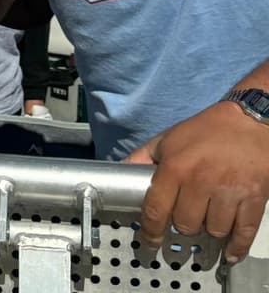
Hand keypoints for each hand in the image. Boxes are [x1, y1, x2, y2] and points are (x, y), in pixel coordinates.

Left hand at [126, 100, 268, 262]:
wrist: (250, 123)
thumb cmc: (205, 131)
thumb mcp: (167, 140)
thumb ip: (141, 158)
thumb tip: (119, 172)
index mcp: (175, 167)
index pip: (156, 209)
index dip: (151, 230)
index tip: (150, 240)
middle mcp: (201, 181)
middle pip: (186, 224)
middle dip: (183, 226)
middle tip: (185, 220)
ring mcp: (229, 191)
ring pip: (214, 231)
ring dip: (209, 231)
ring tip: (207, 222)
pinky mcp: (255, 197)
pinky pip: (244, 233)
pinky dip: (236, 247)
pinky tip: (229, 253)